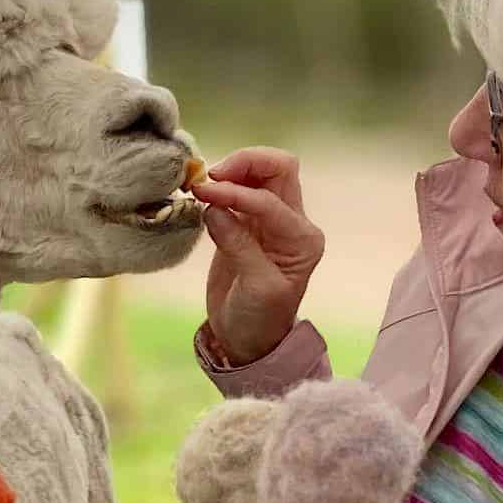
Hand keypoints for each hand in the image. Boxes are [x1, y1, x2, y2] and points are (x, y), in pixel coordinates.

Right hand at [193, 148, 324, 365]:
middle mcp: (291, 223)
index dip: (237, 192)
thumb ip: (239, 245)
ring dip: (232, 171)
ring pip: (259, 174)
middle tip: (209, 177)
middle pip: (277, 169)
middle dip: (244, 164)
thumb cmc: (259, 319)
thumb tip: (213, 208)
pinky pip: (237, 191)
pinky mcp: (245, 223)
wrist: (247, 338)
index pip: (270, 200)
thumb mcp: (256, 287)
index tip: (205, 193)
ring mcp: (268, 220)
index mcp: (302, 239)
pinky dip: (220, 186)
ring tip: (201, 185)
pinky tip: (201, 195)